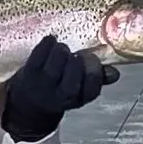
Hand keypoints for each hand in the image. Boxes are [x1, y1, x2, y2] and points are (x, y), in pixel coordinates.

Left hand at [2, 36, 119, 141]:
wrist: (27, 103)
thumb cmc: (58, 89)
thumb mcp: (79, 90)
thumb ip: (98, 79)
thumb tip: (114, 73)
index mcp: (76, 100)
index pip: (91, 92)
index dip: (94, 75)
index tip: (92, 60)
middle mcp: (58, 97)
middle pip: (71, 84)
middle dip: (77, 65)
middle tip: (77, 54)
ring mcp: (42, 86)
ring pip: (53, 70)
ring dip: (61, 54)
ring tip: (63, 49)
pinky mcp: (28, 74)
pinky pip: (37, 58)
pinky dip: (46, 45)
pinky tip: (51, 40)